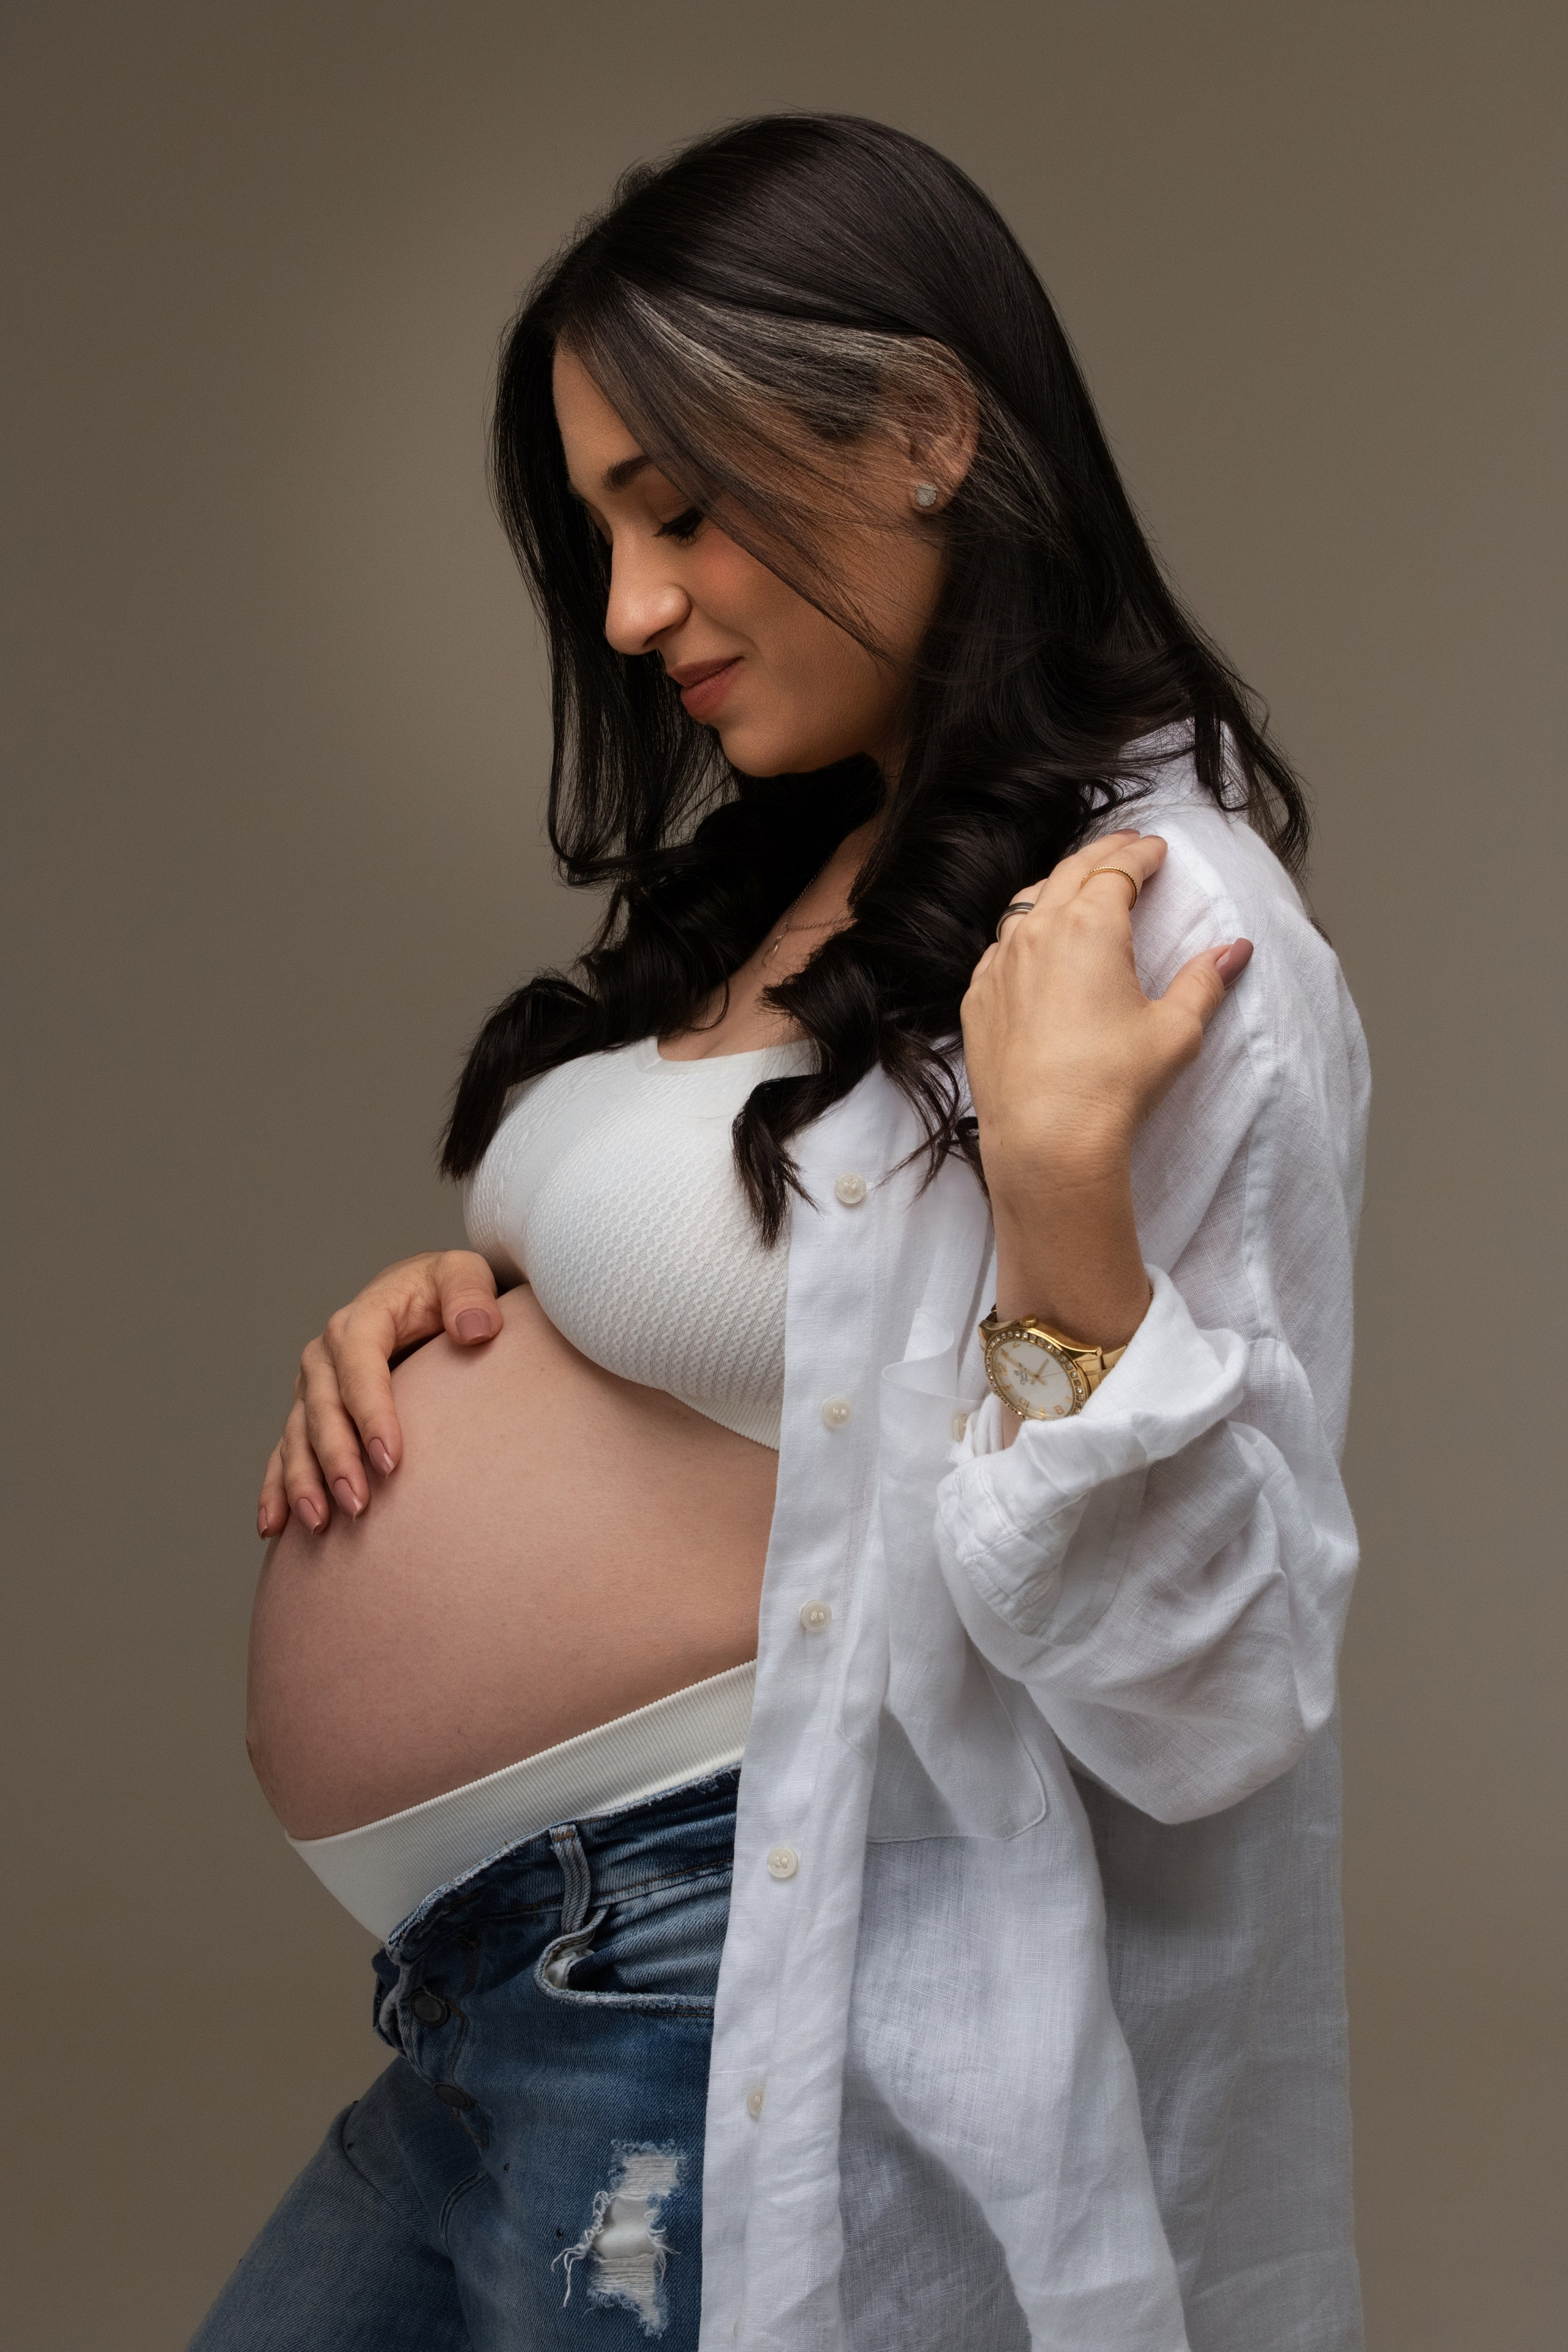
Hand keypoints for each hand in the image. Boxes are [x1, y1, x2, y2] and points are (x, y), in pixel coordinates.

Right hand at [257, 1250, 502, 1536]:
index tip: (393, 1459)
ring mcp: (313, 1387)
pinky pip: (286, 1452)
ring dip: (303, 1481)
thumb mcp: (463, 1276)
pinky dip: (276, 1488)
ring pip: (298, 1437)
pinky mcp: (311, 1414)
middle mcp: (327, 1355)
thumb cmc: (445, 1291)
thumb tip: (475, 1330)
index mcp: (362, 1319)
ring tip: (319, 1523)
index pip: (361, 1368)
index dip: (372, 1413)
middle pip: (324, 1410)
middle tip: (359, 1504)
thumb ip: (471, 1295)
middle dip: (337, 1459)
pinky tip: (273, 1525)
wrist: (421, 1297)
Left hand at [962, 829, 1250, 1191]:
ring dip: (1058, 888)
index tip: (1156, 849)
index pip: (1118, 869)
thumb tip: (1236, 950)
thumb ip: (1204, 981)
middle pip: (1069, 872)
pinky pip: (999, 949)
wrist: (1046, 1138)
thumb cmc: (1113, 1083)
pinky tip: (1036, 945)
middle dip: (1102, 854)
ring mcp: (999, 964)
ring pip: (1026, 905)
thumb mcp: (1175, 1030)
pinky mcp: (978, 998)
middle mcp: (1036, 933)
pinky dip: (1023, 933)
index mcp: (1089, 926)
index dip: (1141, 854)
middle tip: (1125, 848)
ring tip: (1080, 887)